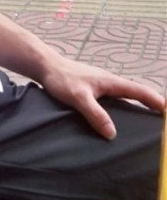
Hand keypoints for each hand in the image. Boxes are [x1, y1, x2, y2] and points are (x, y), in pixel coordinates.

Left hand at [39, 55, 164, 139]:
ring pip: (124, 97)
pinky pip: (112, 99)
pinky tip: (116, 119)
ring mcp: (100, 85)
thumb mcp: (78, 97)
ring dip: (135, 106)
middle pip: (136, 94)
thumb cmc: (61, 78)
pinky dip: (121, 107)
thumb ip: (95, 114)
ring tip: (144, 124)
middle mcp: (109, 82)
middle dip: (150, 106)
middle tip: (161, 123)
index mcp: (111, 82)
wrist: (44, 65)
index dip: (156, 102)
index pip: (140, 91)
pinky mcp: (92, 89)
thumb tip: (112, 134)